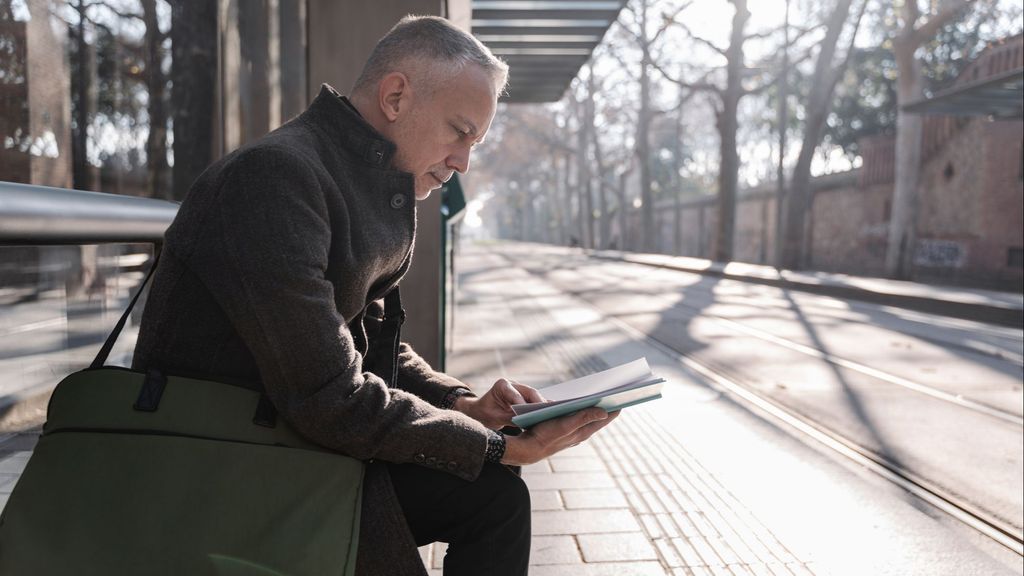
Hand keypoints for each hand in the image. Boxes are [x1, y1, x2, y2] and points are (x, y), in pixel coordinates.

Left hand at [453, 378, 545, 429]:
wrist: (480, 411)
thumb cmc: (485, 413)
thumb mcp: (494, 418)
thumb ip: (508, 418)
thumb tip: (525, 422)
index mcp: (502, 385)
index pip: (514, 393)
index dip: (522, 402)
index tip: (528, 412)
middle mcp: (514, 385)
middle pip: (530, 393)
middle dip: (539, 403)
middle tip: (548, 413)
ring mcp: (521, 391)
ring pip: (536, 397)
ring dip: (544, 406)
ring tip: (556, 415)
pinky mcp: (527, 398)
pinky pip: (537, 402)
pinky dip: (543, 409)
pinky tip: (554, 416)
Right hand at [500, 408, 619, 465]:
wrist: (528, 448)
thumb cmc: (545, 435)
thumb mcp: (565, 425)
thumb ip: (584, 417)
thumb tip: (604, 412)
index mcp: (584, 431)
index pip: (605, 417)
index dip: (615, 408)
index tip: (625, 397)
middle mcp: (581, 433)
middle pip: (599, 418)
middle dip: (609, 406)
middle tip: (618, 394)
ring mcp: (573, 433)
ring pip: (589, 418)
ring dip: (596, 408)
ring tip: (604, 396)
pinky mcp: (564, 431)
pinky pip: (579, 419)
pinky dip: (584, 411)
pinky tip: (581, 404)